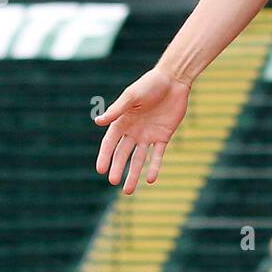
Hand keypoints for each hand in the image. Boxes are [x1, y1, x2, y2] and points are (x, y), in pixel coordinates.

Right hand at [94, 66, 191, 194]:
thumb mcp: (131, 96)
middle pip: (123, 154)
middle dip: (118, 168)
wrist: (173, 80)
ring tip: (128, 191)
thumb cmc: (150, 84)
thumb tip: (98, 122)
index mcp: (122, 121)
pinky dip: (154, 167)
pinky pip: (157, 155)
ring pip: (139, 159)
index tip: (100, 170)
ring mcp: (148, 135)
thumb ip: (117, 110)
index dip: (105, 156)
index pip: (110, 143)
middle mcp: (133, 131)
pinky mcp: (163, 137)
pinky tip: (150, 179)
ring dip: (134, 174)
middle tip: (113, 182)